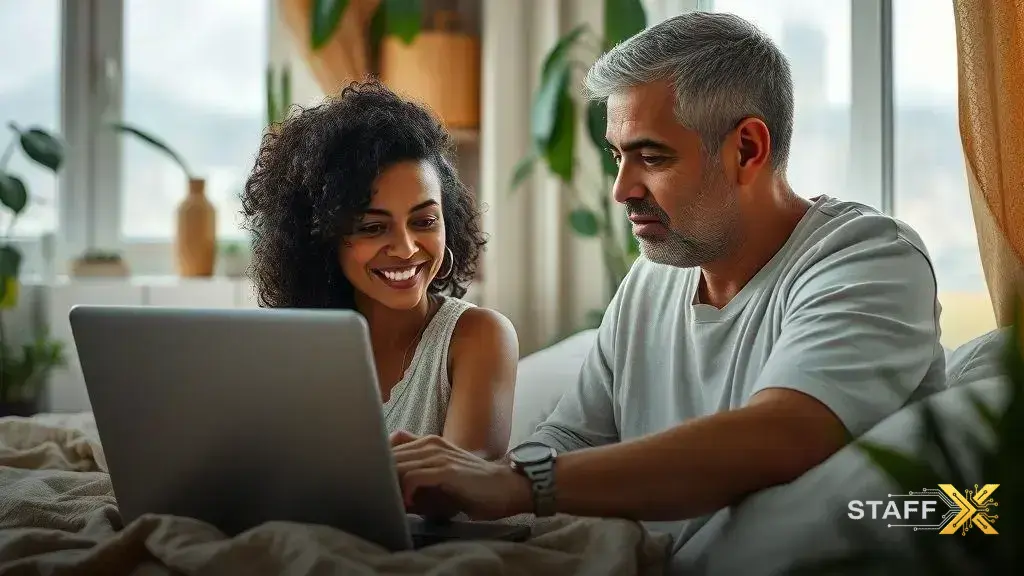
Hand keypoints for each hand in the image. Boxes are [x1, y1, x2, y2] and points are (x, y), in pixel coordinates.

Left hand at [389, 430, 531, 520]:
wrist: (505, 487)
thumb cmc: (470, 487)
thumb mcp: (439, 476)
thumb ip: (415, 473)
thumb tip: (388, 485)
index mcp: (427, 442)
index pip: (390, 447)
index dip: (379, 465)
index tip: (378, 483)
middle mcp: (430, 443)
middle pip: (390, 455)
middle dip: (382, 476)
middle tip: (382, 496)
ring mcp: (439, 454)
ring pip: (398, 465)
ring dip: (392, 485)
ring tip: (393, 502)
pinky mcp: (446, 469)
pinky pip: (413, 477)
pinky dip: (407, 491)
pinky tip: (410, 503)